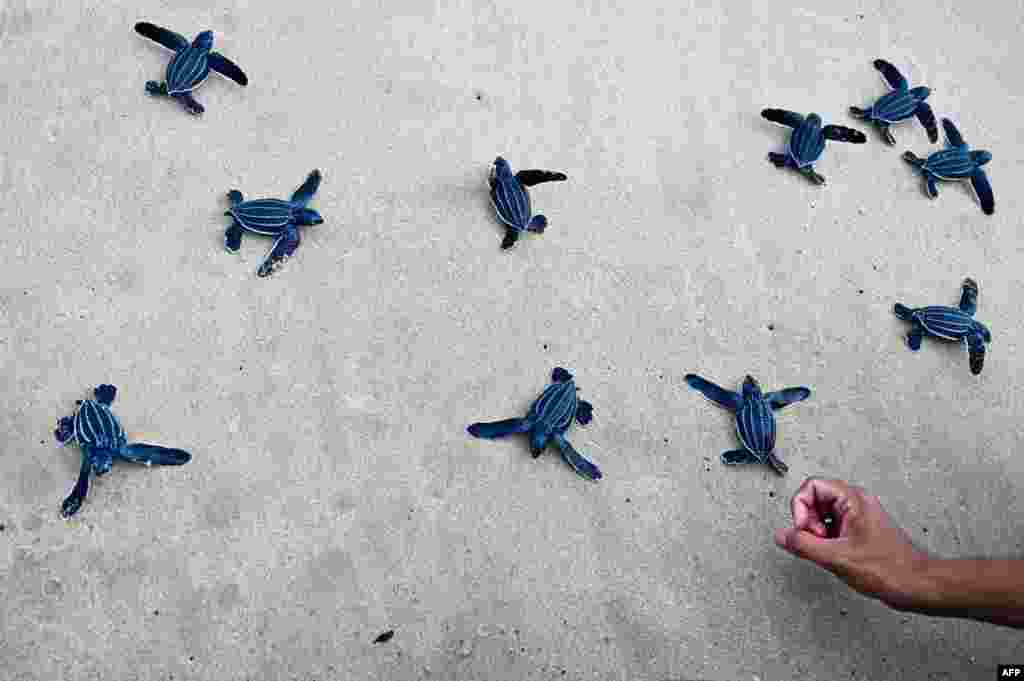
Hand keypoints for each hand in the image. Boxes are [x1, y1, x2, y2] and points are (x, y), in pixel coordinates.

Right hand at [775, 478, 929, 608]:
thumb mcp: (837, 557)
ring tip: (828, 551)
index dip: (801, 507)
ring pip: (822, 515)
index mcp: (853, 500)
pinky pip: (831, 527)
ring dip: (817, 534)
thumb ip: (803, 545)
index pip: (812, 486)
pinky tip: (835, 556)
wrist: (914, 585)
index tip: (803, 529)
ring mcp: (858, 517)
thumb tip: (782, 536)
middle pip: (815, 499)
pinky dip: (826, 541)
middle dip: (809, 522)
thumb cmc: (888, 569)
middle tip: (817, 541)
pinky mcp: (859, 531)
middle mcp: (856, 503)